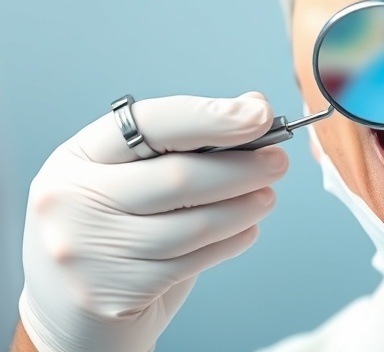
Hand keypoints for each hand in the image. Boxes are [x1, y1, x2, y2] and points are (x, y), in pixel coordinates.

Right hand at [19, 93, 287, 351]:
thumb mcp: (129, 177)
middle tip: (278, 161)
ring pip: (194, 223)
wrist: (74, 310)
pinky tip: (245, 230)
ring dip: (245, 207)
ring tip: (266, 197)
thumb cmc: (115, 229)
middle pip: (179, 177)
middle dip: (242, 167)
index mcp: (77, 157)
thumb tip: (253, 107)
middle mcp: (71, 200)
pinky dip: (232, 240)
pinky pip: (193, 260)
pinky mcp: (114, 291)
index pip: (149, 124)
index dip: (210, 116)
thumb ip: (184, 145)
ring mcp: (87, 250)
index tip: (259, 114)